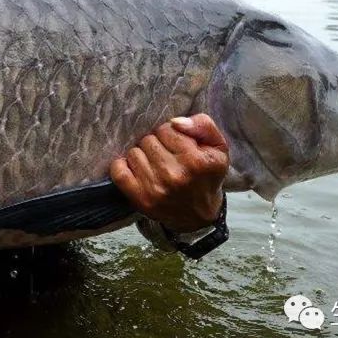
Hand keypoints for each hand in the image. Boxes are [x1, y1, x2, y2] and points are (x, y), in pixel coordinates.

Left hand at [109, 114, 228, 232]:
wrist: (199, 215)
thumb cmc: (207, 175)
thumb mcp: (218, 148)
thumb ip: (203, 126)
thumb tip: (176, 122)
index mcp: (196, 161)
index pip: (167, 128)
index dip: (171, 133)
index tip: (177, 143)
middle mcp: (175, 175)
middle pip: (149, 139)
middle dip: (156, 143)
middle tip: (166, 155)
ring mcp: (155, 188)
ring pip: (134, 152)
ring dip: (142, 155)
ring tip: (155, 164)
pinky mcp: (139, 198)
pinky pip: (118, 171)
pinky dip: (123, 166)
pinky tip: (136, 168)